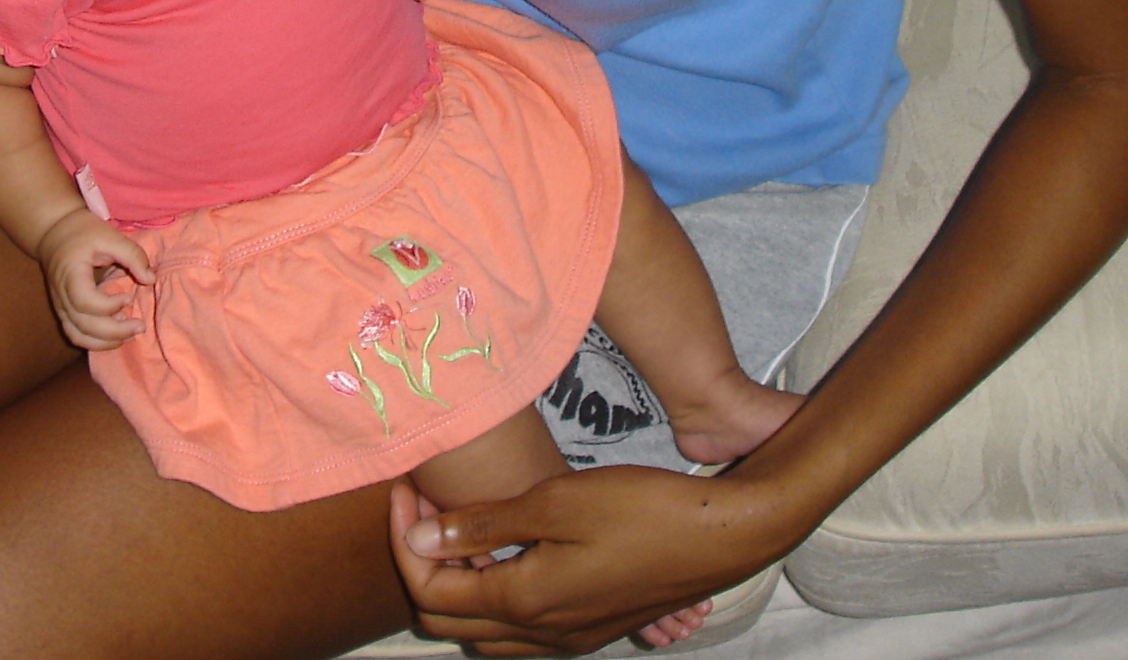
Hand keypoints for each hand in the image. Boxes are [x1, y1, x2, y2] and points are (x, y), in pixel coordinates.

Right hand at [35, 209, 153, 350]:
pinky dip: (95, 342)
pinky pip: (76, 335)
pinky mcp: (64, 312)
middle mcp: (61, 295)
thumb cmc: (82, 232)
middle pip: (84, 325)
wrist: (53, 233)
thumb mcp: (110, 235)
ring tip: (130, 334)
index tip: (127, 297)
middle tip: (139, 326)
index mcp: (70, 274)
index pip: (84, 301)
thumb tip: (151, 280)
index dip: (107, 306)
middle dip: (114, 331)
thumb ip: (132, 255)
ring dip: (105, 342)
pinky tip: (115, 336)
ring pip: (79, 336)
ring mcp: (60, 306)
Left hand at [386, 464, 798, 656]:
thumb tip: (421, 541)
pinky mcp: (592, 628)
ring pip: (482, 632)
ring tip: (459, 528)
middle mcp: (542, 633)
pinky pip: (520, 632)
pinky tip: (506, 553)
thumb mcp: (556, 501)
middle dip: (422, 563)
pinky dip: (494, 599)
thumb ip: (484, 525)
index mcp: (525, 601)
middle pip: (446, 618)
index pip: (430, 588)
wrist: (722, 534)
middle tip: (425, 507)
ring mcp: (570, 637)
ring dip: (457, 585)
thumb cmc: (643, 509)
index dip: (405, 539)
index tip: (409, 490)